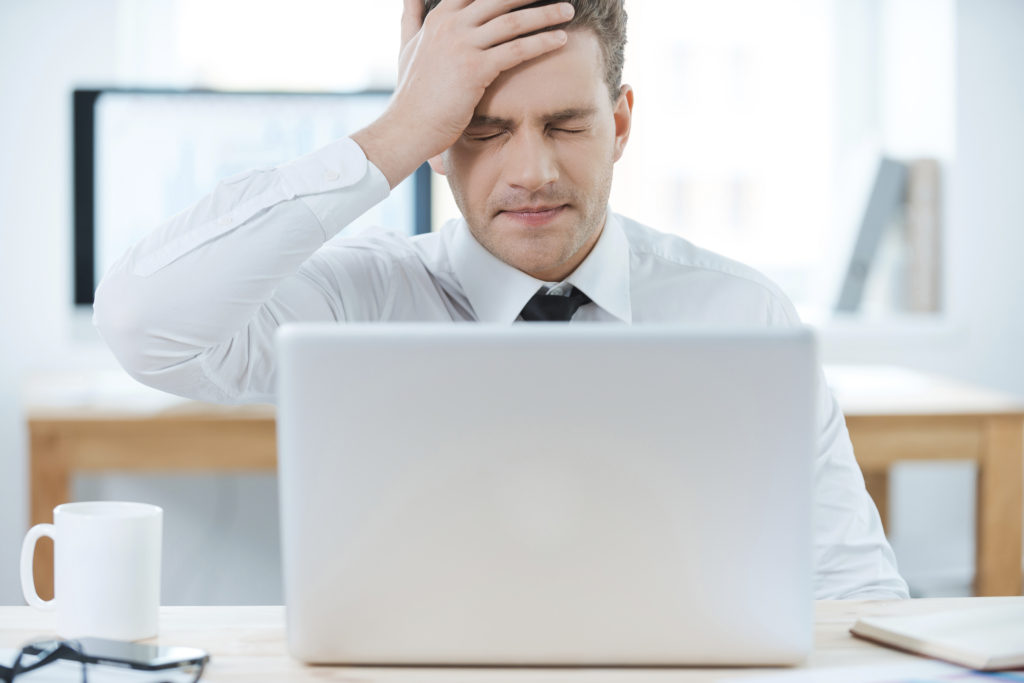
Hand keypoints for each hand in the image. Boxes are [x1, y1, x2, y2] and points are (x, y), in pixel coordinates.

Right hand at [353, 0, 573, 187]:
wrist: (406, 127)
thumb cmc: (412, 94)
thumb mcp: (407, 46)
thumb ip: (412, 18)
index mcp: (438, 17)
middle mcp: (450, 25)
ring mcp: (462, 45)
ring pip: (512, 21)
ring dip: (545, 14)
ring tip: (568, 10)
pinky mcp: (474, 69)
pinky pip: (517, 50)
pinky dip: (542, 42)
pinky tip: (561, 40)